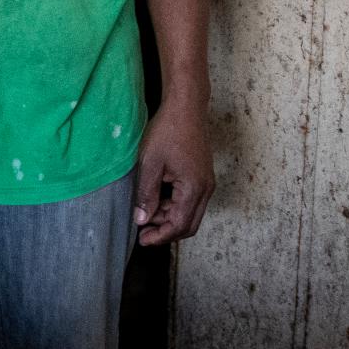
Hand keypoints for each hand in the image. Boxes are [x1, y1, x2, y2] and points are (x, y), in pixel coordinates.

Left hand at [133, 98, 213, 245]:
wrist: (186, 108)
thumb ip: (146, 194)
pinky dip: (175, 206)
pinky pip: (191, 201)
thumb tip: (141, 219)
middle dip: (166, 231)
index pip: (179, 225)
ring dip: (170, 218)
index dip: (160, 236)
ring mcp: (206, 183)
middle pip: (189, 225)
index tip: (142, 239)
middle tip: (144, 232)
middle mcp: (205, 189)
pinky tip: (157, 200)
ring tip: (146, 214)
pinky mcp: (203, 176)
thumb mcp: (150, 163)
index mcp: (194, 188)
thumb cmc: (168, 131)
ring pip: (190, 214)